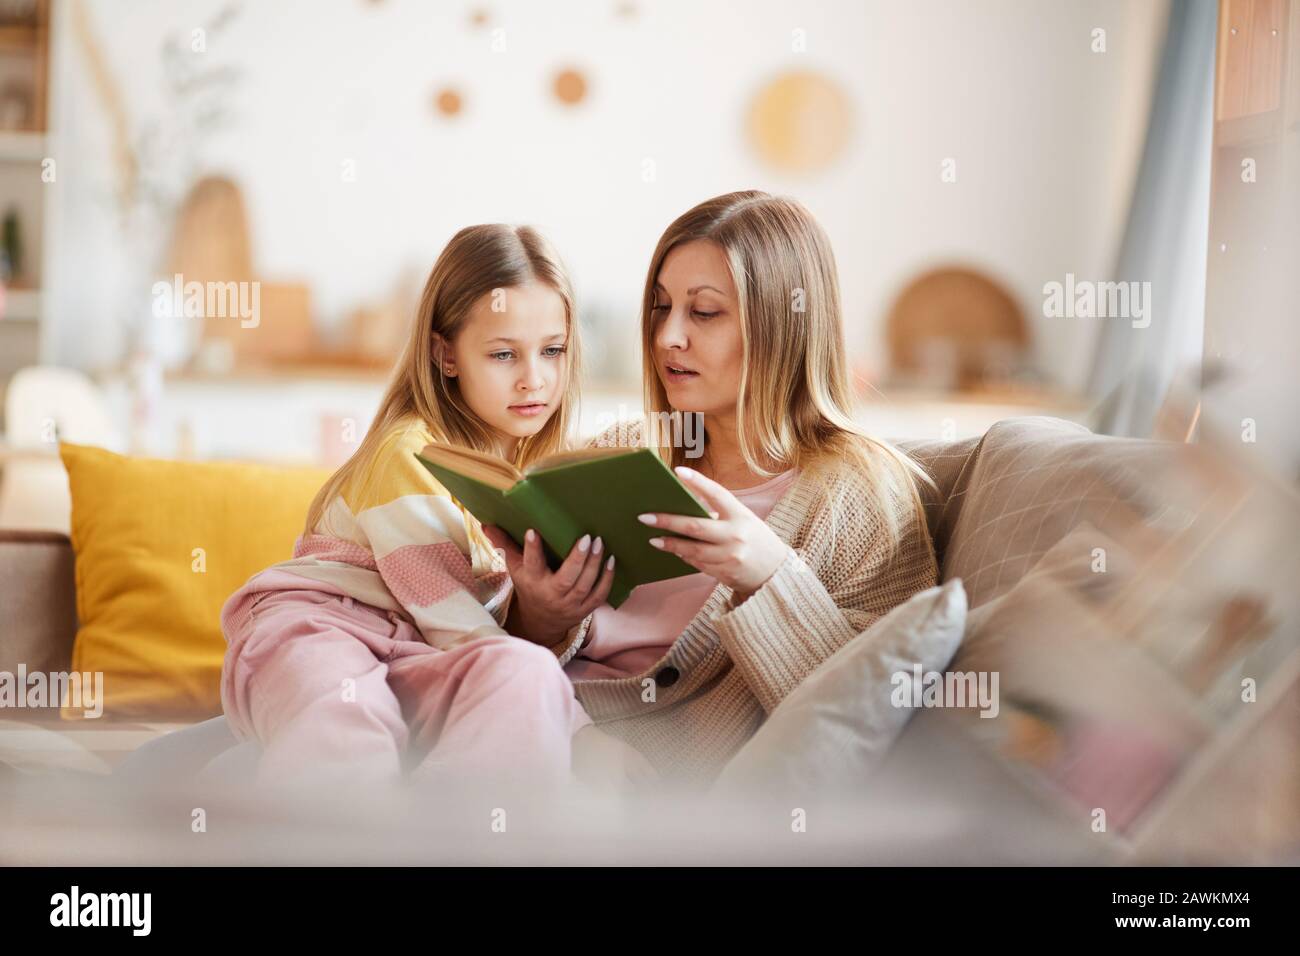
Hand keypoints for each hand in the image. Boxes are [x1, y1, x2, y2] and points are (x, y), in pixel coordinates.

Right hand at [481, 525, 614, 646]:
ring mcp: (570, 604)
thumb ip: (504, 545)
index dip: (532, 549)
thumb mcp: (515, 568)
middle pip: (566, 579)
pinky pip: (599, 595)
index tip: (534, 531)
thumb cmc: (529, 586)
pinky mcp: (585, 609)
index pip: (531, 564)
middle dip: (577, 559)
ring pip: (585, 586)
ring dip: (594, 565)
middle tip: (587, 537)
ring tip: (600, 543)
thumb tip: (486, 524)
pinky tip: (611, 561)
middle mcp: (551, 594)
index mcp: (533, 581)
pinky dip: (607, 579)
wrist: (541, 622)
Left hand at [637, 466, 791, 603]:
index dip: (698, 482)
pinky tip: (673, 550)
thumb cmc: (755, 540)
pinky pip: (697, 563)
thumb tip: (684, 507)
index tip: (678, 472)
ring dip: (670, 543)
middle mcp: (735, 535)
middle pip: (695, 526)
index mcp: (741, 515)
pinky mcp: (724, 572)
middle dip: (668, 521)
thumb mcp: (744, 521)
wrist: (775, 573)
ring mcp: (729, 556)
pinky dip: (684, 556)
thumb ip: (720, 513)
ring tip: (653, 538)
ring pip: (692, 549)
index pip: (717, 494)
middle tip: (645, 517)